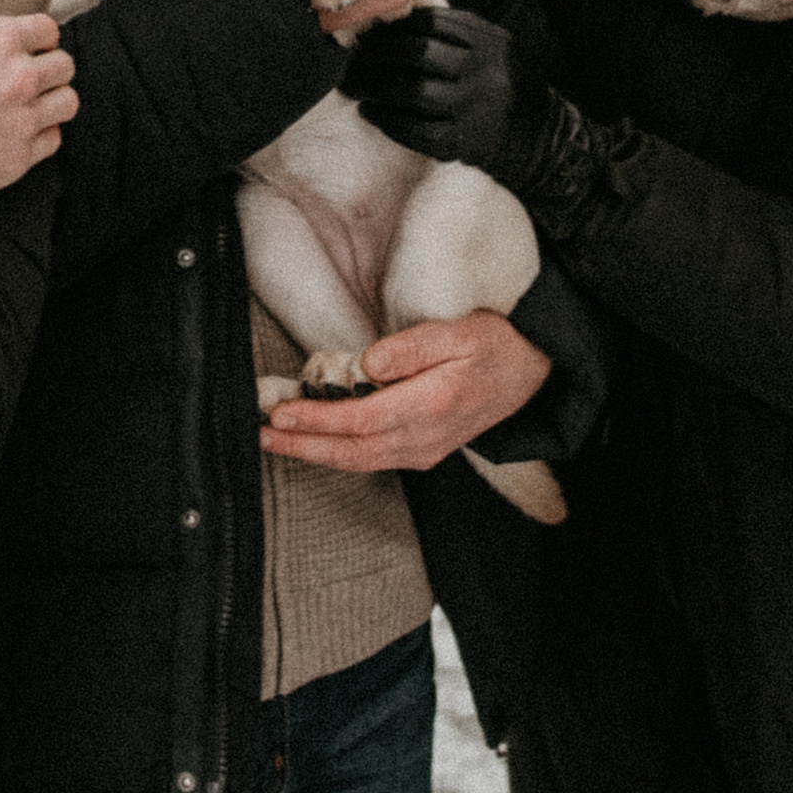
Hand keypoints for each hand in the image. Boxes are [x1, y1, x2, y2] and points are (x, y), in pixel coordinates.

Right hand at [0, 13, 76, 242]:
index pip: (47, 29)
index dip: (37, 39)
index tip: (30, 48)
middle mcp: (19, 77)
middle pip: (65, 65)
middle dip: (48, 69)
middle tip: (28, 79)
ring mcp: (23, 120)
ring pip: (68, 102)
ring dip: (51, 102)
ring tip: (30, 107)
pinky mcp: (20, 159)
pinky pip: (53, 140)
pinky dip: (40, 136)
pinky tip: (16, 134)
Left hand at [261, 313, 553, 471]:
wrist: (532, 372)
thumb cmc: (493, 345)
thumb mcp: (458, 332)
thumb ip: (412, 348)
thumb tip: (367, 364)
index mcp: (432, 406)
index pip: (360, 420)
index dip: (317, 419)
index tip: (280, 411)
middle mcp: (425, 438)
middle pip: (352, 451)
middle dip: (302, 445)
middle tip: (261, 434)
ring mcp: (425, 450)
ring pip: (359, 460)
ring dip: (315, 452)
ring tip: (276, 439)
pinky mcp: (423, 451)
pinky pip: (372, 458)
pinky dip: (338, 453)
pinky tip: (315, 441)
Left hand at [341, 4, 542, 167]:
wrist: (544, 140)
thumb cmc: (505, 88)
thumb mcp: (494, 50)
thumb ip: (455, 35)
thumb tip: (391, 26)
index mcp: (491, 41)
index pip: (431, 24)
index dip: (394, 28)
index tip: (369, 33)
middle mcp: (486, 71)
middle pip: (417, 55)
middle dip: (377, 56)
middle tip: (352, 60)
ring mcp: (476, 108)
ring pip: (412, 92)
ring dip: (375, 88)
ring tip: (353, 86)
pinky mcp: (466, 142)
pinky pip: (417, 130)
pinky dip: (389, 121)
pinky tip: (371, 113)